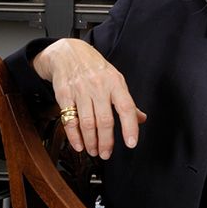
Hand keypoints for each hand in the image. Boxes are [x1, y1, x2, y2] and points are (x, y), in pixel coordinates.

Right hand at [32, 37, 145, 159]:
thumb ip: (127, 101)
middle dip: (106, 141)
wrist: (68, 53)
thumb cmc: (95, 69)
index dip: (130, 127)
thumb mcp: (115, 80)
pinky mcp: (64, 95)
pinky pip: (70, 120)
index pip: (126, 108)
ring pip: (87, 122)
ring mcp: (80, 91)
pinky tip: (79, 145)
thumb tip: (142, 118)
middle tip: (107, 154)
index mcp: (115, 83)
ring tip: (94, 151)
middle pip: (105, 120)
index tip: (131, 143)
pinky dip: (74, 136)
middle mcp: (98, 87)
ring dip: (91, 141)